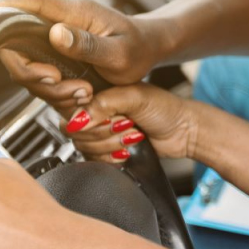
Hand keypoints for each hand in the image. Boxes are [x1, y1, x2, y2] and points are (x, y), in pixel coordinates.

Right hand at [0, 0, 169, 112]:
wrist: (151, 49)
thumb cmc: (140, 48)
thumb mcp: (120, 53)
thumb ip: (88, 45)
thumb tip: (55, 33)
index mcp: (75, 12)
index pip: (30, 3)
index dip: (1, 8)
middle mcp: (62, 22)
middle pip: (19, 39)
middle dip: (29, 68)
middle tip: (55, 82)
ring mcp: (59, 38)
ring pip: (29, 62)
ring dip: (47, 85)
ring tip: (82, 92)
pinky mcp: (59, 54)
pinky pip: (41, 73)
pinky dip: (54, 90)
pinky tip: (78, 94)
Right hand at [63, 83, 198, 161]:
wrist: (182, 132)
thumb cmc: (164, 108)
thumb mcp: (135, 97)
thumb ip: (104, 104)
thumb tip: (77, 119)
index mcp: (96, 90)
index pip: (66, 102)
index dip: (82, 112)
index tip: (108, 114)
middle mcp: (92, 109)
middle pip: (73, 128)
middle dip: (104, 130)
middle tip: (127, 123)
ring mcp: (97, 130)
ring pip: (82, 145)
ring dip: (111, 143)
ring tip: (132, 133)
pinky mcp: (103, 149)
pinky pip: (91, 159)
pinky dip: (110, 157)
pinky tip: (126, 150)